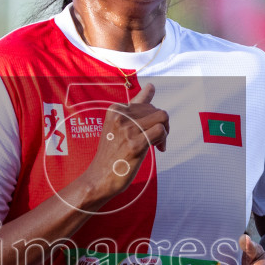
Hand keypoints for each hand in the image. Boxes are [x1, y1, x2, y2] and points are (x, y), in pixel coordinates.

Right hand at [82, 82, 168, 202]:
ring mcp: (127, 130)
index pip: (146, 100)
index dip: (152, 115)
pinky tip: (158, 149)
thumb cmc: (112, 153)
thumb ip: (134, 106)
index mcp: (116, 109)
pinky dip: (164, 139)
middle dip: (161, 123)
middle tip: (156, 140)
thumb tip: (151, 86)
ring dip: (165, 131)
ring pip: (162, 117)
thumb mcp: (118, 125)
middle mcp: (121, 116)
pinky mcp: (135, 144)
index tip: (149, 128)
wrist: (99, 178)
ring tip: (158, 143)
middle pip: (156, 109)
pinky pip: (161, 131)